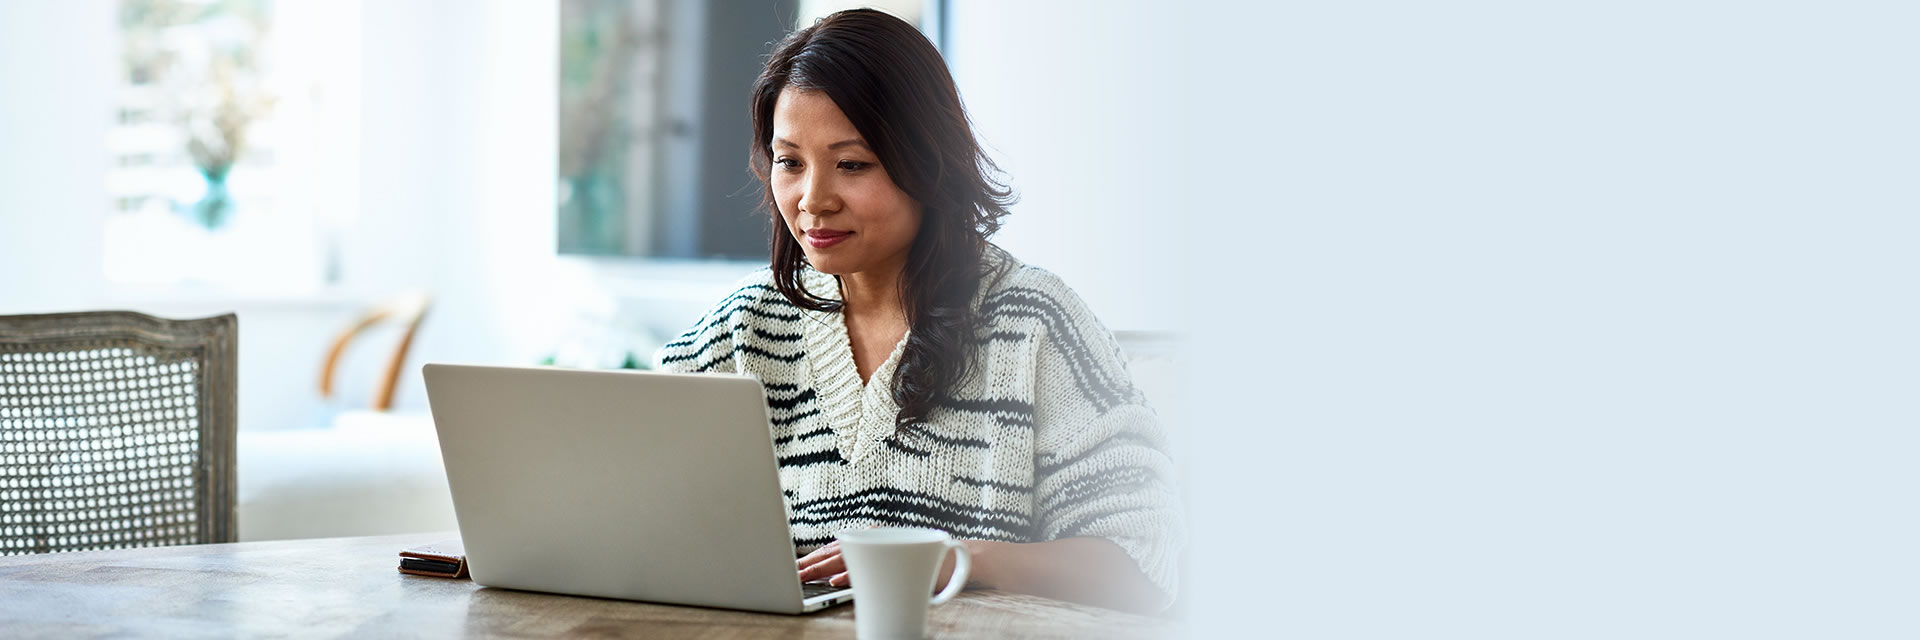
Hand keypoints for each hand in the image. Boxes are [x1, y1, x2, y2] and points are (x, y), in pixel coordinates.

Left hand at [798, 539, 996, 591]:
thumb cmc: (924, 565)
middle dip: (810, 565)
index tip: (795, 569)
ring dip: (823, 570)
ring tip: (803, 578)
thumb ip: (866, 566)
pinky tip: (836, 582)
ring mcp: (887, 546)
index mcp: (872, 536)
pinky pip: (872, 568)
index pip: (835, 548)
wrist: (962, 558)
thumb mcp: (891, 563)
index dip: (813, 559)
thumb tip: (837, 578)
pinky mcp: (900, 558)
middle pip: (835, 552)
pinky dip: (853, 575)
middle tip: (792, 575)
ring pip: (848, 558)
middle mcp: (877, 536)